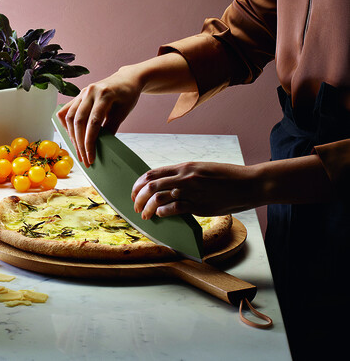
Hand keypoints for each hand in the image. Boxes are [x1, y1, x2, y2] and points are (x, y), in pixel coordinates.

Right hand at [57, 67, 141, 166]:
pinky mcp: (79, 95)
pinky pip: (66, 110)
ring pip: (70, 117)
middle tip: (84, 159)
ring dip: (72, 137)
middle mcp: (90, 92)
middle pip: (79, 121)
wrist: (126, 79)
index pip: (94, 122)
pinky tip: (70, 135)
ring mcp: (82, 92)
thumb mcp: (123, 112)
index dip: (90, 142)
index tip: (91, 158)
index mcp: (104, 94)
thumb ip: (111, 128)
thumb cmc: (127, 95)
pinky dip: (66, 124)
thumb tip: (100, 147)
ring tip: (78, 152)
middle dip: (80, 144)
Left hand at [131, 154, 333, 218]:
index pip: (153, 173)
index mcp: (185, 167)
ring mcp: (191, 191)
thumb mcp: (202, 170)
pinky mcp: (199, 205)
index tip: (134, 191)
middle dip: (138, 196)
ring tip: (144, 214)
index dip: (139, 183)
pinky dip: (163, 213)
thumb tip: (167, 184)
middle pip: (151, 185)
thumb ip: (184, 175)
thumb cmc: (227, 176)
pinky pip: (174, 209)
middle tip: (134, 205)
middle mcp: (185, 177)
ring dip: (147, 207)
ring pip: (159, 198)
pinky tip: (161, 216)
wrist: (249, 183)